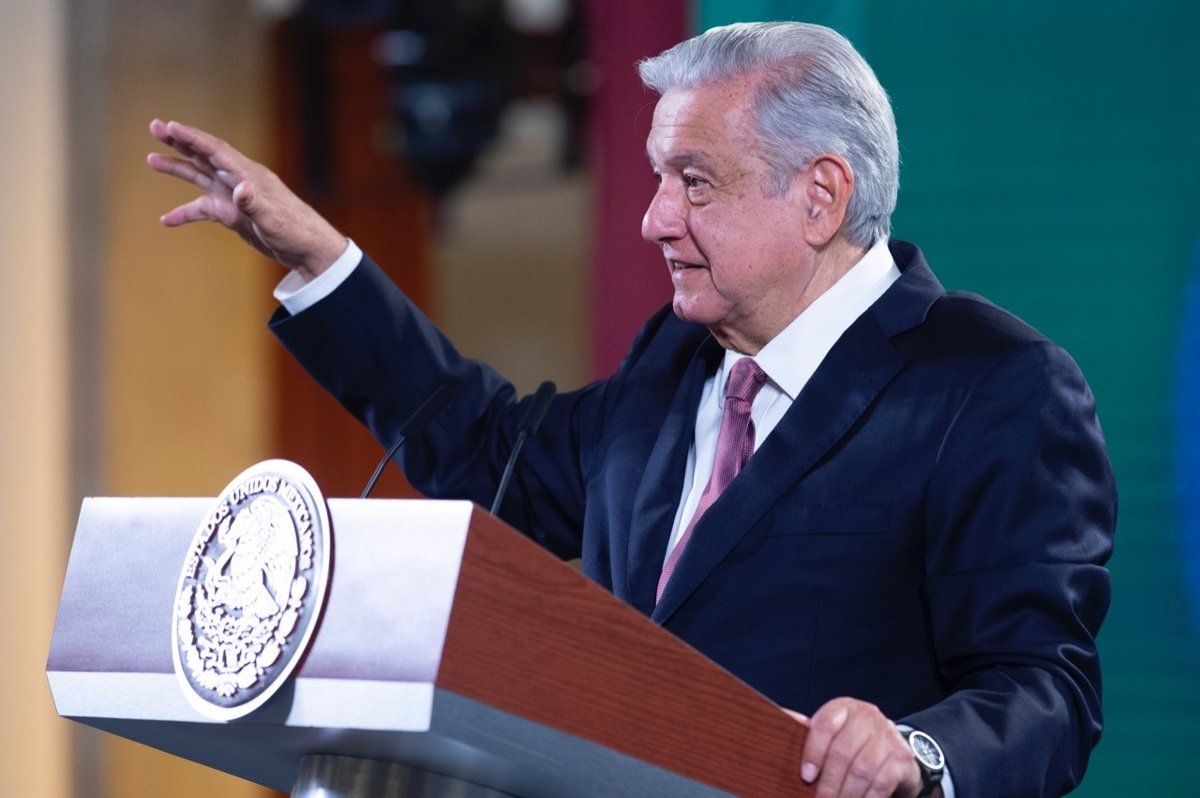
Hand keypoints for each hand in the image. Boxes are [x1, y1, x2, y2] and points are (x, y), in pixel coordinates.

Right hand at [147, 119, 345, 280]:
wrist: (307, 250)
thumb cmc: (296, 230)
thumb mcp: (274, 218)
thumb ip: (255, 203)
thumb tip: (240, 188)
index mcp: (249, 175)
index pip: (216, 150)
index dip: (193, 138)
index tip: (171, 126)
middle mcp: (239, 181)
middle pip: (205, 156)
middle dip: (180, 142)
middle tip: (155, 127)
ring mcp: (234, 197)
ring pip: (201, 177)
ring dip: (178, 168)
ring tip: (152, 160)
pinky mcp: (233, 215)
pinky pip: (203, 210)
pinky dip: (185, 213)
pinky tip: (167, 219)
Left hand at [787, 698, 932, 797]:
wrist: (896, 750)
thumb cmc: (855, 742)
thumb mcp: (833, 731)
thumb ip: (810, 730)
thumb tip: (778, 717)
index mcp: (844, 708)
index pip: (825, 724)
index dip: (813, 751)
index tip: (806, 776)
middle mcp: (868, 717)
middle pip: (842, 752)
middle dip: (828, 782)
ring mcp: (888, 737)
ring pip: (861, 770)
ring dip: (846, 794)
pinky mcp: (902, 758)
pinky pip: (881, 783)